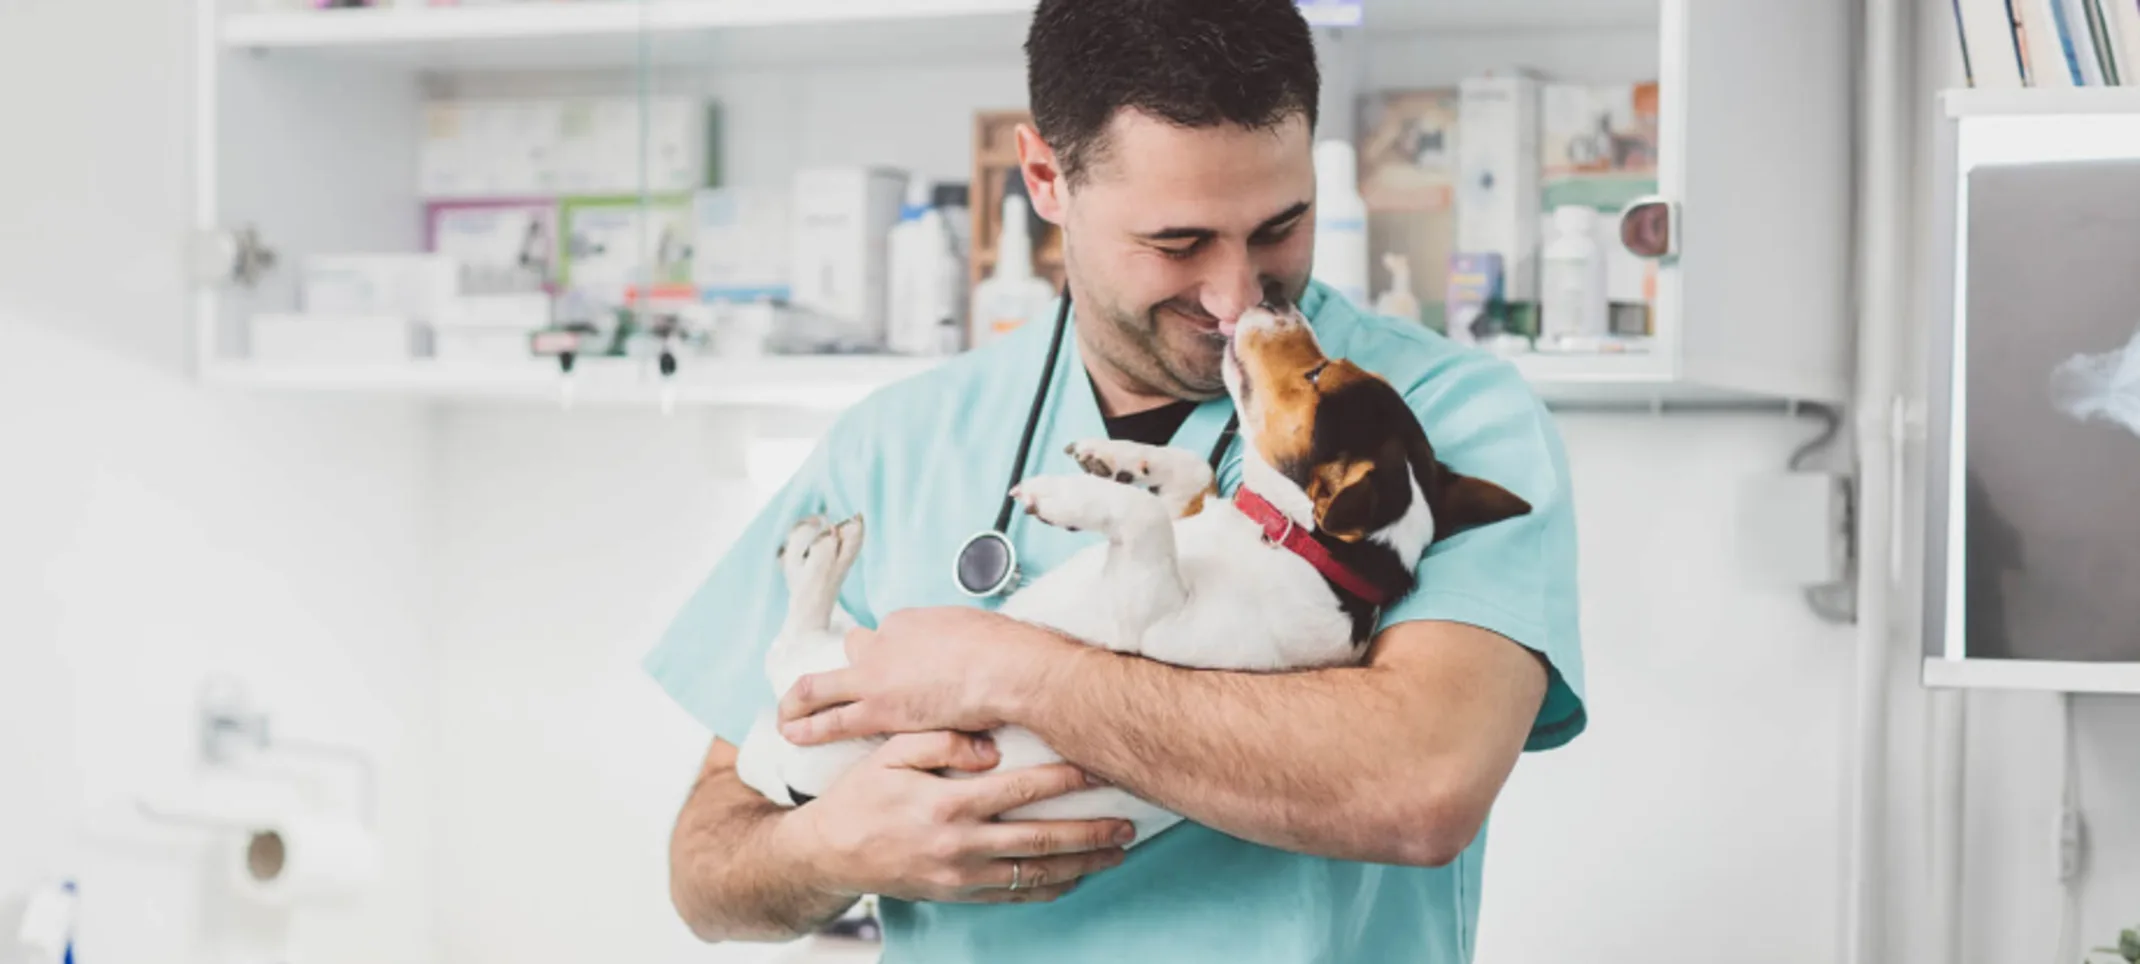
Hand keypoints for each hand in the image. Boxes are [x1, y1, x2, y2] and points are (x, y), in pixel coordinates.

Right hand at [774, 731, 1132, 903]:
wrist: (828, 853)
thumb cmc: (860, 796)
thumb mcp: (889, 753)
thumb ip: (939, 741)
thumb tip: (990, 746)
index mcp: (947, 802)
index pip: (1021, 788)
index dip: (1065, 778)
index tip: (1098, 768)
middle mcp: (960, 843)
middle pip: (1042, 836)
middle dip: (1091, 830)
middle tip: (1128, 821)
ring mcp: (961, 875)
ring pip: (1036, 871)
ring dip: (1082, 862)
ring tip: (1117, 850)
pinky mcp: (958, 895)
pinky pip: (1015, 894)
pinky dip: (1051, 887)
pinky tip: (1077, 876)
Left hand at [779, 607, 1063, 744]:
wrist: (1009, 669)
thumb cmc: (1006, 652)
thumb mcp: (980, 632)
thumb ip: (962, 642)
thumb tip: (970, 651)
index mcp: (912, 622)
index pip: (892, 637)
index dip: (896, 655)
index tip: (904, 670)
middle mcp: (886, 641)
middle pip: (854, 648)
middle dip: (847, 665)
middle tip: (838, 683)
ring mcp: (877, 674)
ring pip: (821, 685)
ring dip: (800, 700)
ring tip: (787, 714)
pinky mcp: (878, 710)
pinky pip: (829, 720)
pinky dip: (807, 728)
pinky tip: (792, 734)